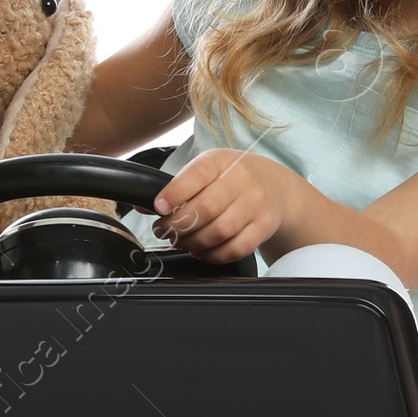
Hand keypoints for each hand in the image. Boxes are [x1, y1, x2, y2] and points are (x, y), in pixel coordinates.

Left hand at [153, 149, 303, 262]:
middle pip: (205, 209)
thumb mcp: (208, 170)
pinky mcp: (265, 226)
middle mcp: (242, 180)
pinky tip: (203, 251)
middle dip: (178, 225)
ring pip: (219, 231)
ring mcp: (256, 204)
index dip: (175, 193)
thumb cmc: (233, 178)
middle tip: (165, 231)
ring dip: (193, 242)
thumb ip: (177, 186)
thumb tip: (141, 205)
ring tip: (182, 242)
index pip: (197, 174)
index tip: (159, 207)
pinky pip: (236, 248)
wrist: (277, 186)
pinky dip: (214, 255)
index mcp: (221, 161)